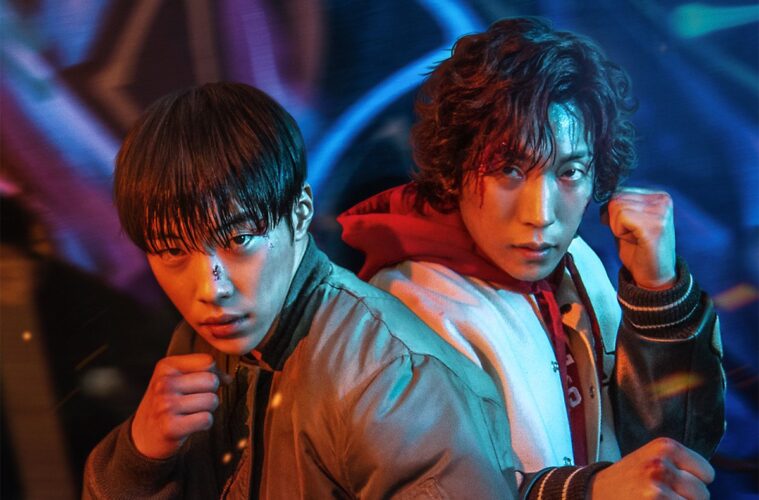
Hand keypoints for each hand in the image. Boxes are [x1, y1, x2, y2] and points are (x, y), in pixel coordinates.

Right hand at [131, 353, 227, 458]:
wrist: (143, 437)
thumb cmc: (166, 404)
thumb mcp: (175, 379)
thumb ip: (202, 372)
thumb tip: (228, 378)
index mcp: (166, 367)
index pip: (208, 361)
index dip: (214, 374)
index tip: (205, 385)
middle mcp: (164, 384)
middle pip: (211, 381)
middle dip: (211, 392)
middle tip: (196, 402)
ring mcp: (166, 405)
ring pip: (211, 400)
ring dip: (208, 409)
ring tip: (192, 413)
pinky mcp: (171, 427)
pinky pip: (206, 419)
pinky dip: (204, 423)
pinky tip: (191, 424)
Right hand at [590, 438, 713, 498]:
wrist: (595, 491)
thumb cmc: (631, 478)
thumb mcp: (653, 458)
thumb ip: (681, 464)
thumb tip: (707, 484)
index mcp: (665, 446)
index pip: (707, 474)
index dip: (693, 482)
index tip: (674, 482)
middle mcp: (661, 463)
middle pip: (703, 494)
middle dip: (687, 499)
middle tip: (663, 494)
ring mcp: (657, 487)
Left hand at [602, 188, 675, 289]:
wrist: (653, 277)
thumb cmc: (638, 250)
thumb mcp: (625, 223)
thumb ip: (617, 207)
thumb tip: (599, 194)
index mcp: (658, 196)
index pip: (620, 191)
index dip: (613, 212)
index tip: (628, 228)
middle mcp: (662, 200)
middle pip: (616, 197)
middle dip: (614, 220)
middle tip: (631, 235)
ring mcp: (660, 211)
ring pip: (616, 206)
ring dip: (618, 227)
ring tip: (634, 238)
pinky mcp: (655, 225)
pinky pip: (621, 217)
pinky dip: (620, 232)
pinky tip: (635, 241)